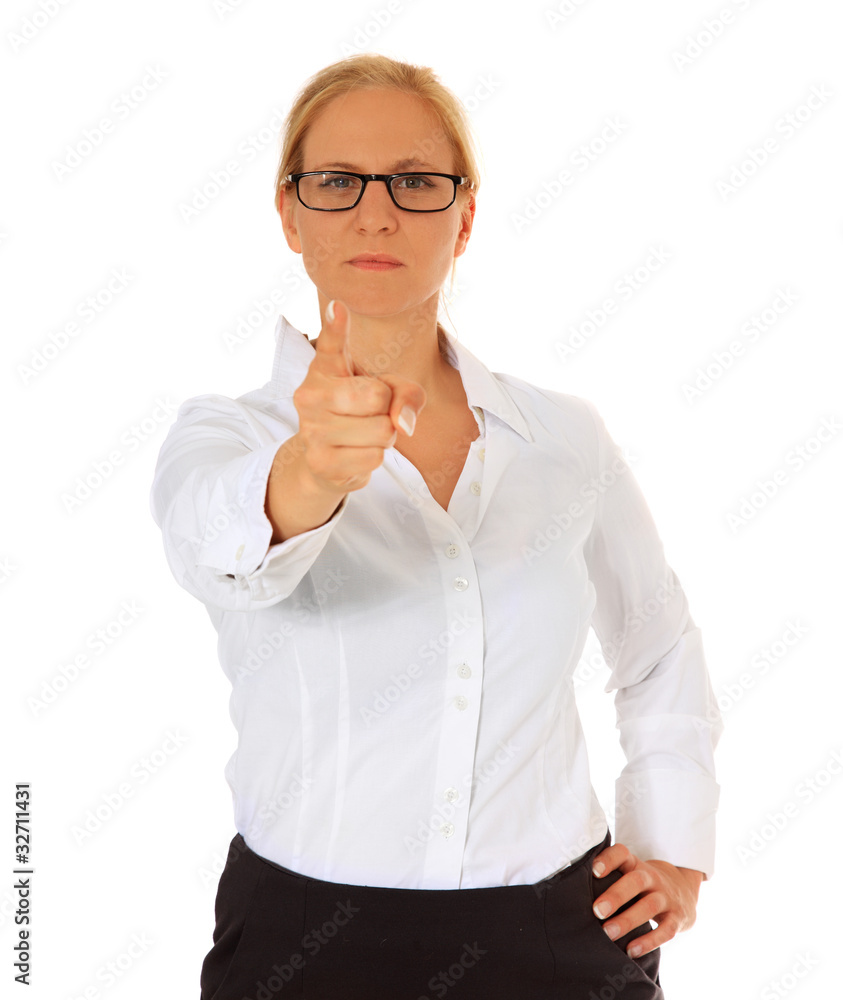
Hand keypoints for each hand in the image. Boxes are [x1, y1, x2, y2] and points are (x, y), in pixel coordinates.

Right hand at [293, 298, 425, 493]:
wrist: (327, 459)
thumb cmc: (360, 414)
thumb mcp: (389, 392)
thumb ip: (407, 394)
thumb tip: (403, 423)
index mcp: (325, 367)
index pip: (331, 344)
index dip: (336, 326)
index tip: (338, 306)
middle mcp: (310, 394)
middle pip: (378, 396)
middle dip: (387, 409)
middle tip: (369, 413)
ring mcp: (312, 429)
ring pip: (383, 431)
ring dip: (384, 438)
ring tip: (363, 435)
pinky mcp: (321, 461)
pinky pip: (375, 458)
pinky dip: (375, 458)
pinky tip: (356, 454)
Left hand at [590, 842, 703, 957]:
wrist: (683, 890)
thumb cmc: (641, 884)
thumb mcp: (629, 873)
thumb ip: (608, 877)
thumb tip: (570, 890)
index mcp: (635, 864)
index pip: (622, 853)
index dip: (608, 859)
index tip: (593, 871)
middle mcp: (651, 878)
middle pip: (635, 881)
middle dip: (615, 896)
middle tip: (596, 910)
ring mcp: (666, 897)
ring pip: (649, 906)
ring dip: (628, 920)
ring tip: (608, 934)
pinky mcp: (677, 918)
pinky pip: (666, 930)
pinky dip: (649, 941)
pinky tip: (631, 951)